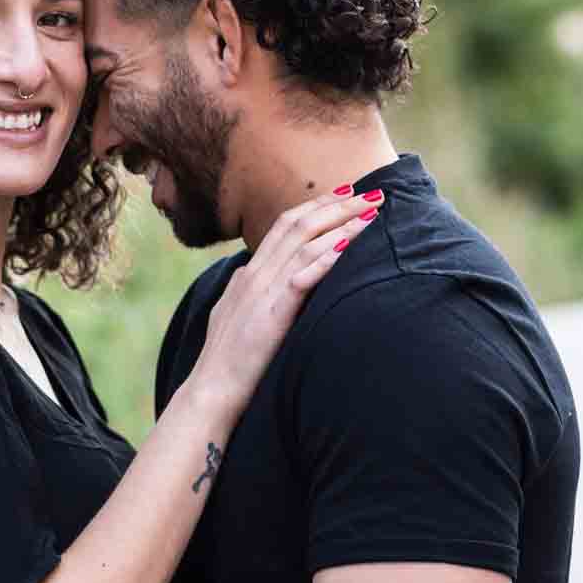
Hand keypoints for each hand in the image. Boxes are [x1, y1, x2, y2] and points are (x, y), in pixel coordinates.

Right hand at [189, 185, 381, 413]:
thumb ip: (244, 290)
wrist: (211, 389)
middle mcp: (254, 275)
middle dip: (337, 206)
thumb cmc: (225, 360)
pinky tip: (348, 245)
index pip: (283, 226)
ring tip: (372, 213)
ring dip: (341, 224)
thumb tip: (247, 273)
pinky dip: (325, 258)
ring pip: (304, 244)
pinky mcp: (272, 315)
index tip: (345, 195)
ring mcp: (261, 292)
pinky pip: (301, 277)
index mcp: (248, 274)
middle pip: (298, 225)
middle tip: (371, 193)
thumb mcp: (232, 314)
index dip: (316, 207)